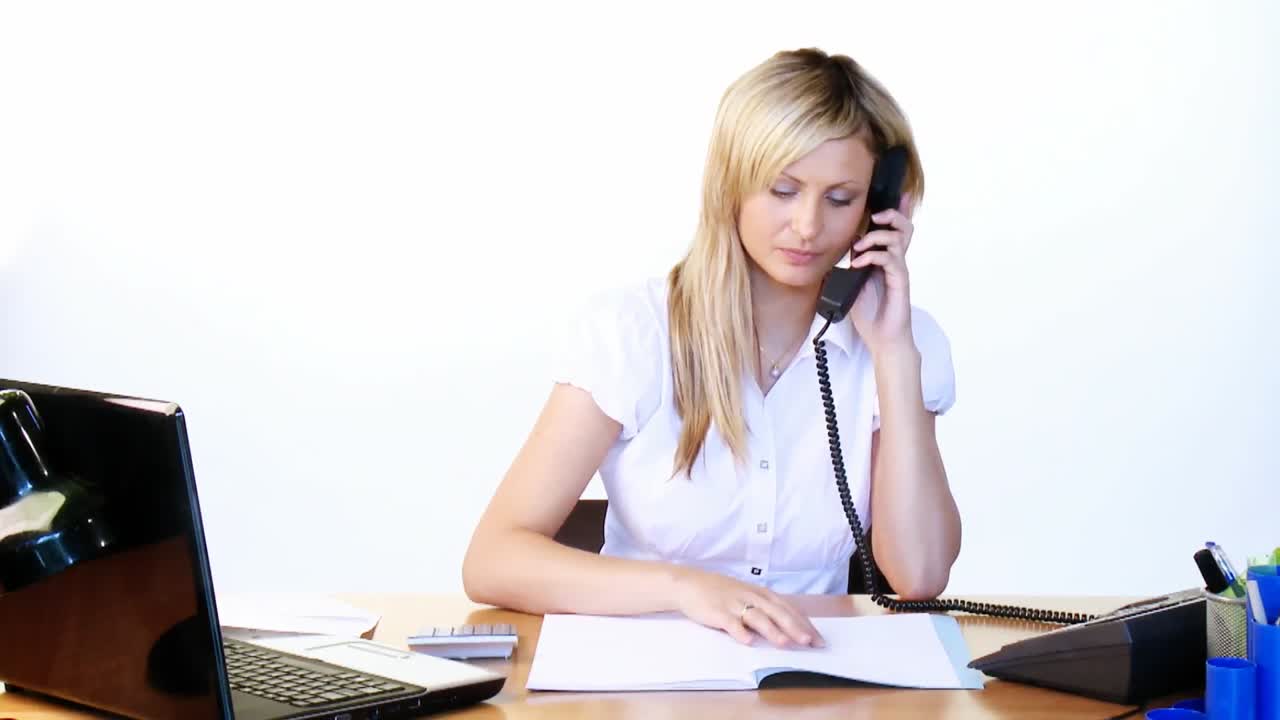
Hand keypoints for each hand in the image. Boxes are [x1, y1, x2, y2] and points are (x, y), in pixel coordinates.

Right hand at [671, 567, 824, 647]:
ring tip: (785, 643)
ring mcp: (734, 604)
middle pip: (777, 612)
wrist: (690, 583)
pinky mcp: (717, 612)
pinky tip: (748, 641)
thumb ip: (765, 608)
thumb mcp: (747, 595)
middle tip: (809, 642)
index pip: (787, 609)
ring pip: (757, 617)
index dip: (804, 623)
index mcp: (760, 593)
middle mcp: (750, 597)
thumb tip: (789, 626)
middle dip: (794, 628)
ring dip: (772, 630)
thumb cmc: (721, 592)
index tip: (818, 638)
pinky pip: (730, 622)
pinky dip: (740, 631)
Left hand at [848, 192, 915, 355]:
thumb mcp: (852, 283)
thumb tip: (840, 251)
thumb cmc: (870, 312)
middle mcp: (895, 261)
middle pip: (904, 227)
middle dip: (891, 215)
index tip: (895, 193)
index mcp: (885, 259)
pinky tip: (858, 264)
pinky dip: (872, 256)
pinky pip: (891, 259)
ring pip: (899, 238)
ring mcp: (899, 270)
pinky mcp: (900, 281)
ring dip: (876, 236)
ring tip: (859, 246)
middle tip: (874, 217)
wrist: (882, 337)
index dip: (896, 211)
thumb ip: (849, 265)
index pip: (894, 229)